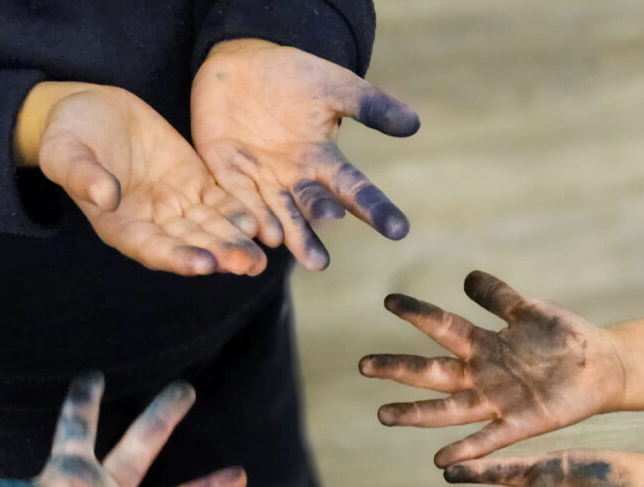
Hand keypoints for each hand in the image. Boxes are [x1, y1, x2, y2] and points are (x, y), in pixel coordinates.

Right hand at [24, 82, 266, 274]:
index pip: (153, 249)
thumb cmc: (69, 135)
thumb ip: (82, 175)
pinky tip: (261, 223)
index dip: (179, 258)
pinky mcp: (196, 185)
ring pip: (211, 229)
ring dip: (236, 243)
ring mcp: (177, 207)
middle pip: (191, 245)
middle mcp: (154, 225)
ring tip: (261, 257)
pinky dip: (239, 213)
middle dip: (220, 255)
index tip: (204, 264)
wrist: (92, 110)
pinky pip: (221, 203)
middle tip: (248, 264)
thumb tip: (104, 198)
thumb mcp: (64, 152)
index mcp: (121, 227)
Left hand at [191, 39, 418, 270]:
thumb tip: (414, 124)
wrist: (236, 67)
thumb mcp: (332, 85)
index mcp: (324, 161)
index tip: (399, 231)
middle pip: (315, 208)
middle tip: (338, 250)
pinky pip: (239, 201)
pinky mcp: (229, 179)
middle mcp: (296, 181)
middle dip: (323, 228)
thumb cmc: (290, 77)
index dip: (376, 210)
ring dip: (295, 239)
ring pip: (281, 217)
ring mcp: (263, 184)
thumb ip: (369, 105)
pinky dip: (251, 218)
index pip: (355, 190)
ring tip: (312, 262)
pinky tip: (263, 235)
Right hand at [360, 272, 626, 464]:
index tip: (387, 300)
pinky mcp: (521, 423)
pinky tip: (440, 460)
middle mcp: (482, 375)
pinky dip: (466, 449)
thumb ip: (498, 297)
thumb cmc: (565, 340)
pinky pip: (488, 439)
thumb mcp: (530, 310)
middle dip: (398, 369)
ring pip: (448, 409)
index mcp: (484, 345)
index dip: (417, 313)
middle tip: (364, 365)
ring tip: (384, 415)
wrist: (604, 367)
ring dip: (416, 413)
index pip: (442, 327)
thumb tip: (466, 277)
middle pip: (432, 372)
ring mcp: (498, 401)